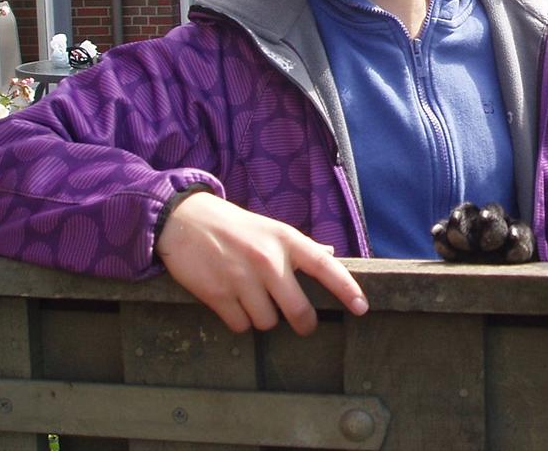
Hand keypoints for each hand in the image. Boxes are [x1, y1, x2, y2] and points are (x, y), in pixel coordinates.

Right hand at [155, 192, 368, 335]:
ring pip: (267, 322)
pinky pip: (240, 325)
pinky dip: (240, 322)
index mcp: (286, 240)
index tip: (362, 308)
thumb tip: (330, 253)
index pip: (325, 266)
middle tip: (304, 325)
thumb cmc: (235, 227)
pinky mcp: (217, 295)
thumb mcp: (272, 229)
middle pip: (298, 310)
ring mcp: (242, 279)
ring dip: (264, 318)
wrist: (185, 221)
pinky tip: (234, 305)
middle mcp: (268, 260)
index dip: (347, 288)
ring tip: (254, 300)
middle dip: (304, 323)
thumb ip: (302, 246)